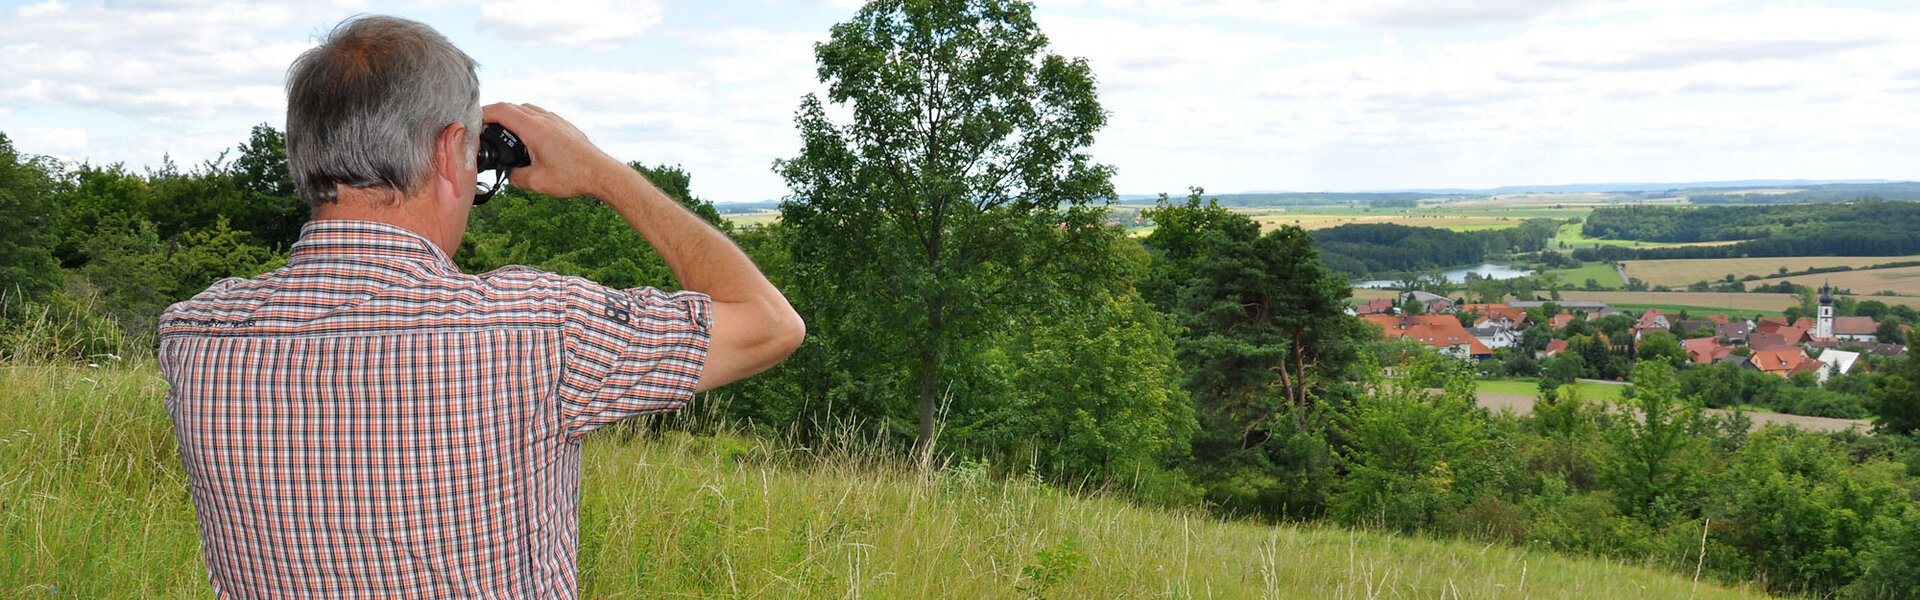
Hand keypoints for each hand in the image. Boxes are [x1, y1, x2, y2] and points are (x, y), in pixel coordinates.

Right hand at [480, 102, 630, 199]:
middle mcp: (545, 119)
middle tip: (485, 129)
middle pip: (512, 107)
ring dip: (512, 116)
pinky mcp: (564, 125)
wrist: (602, 174)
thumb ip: (516, 177)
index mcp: (534, 128)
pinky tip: (527, 137)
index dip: (483, 114)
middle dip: (495, 115)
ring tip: (504, 133)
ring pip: (527, 109)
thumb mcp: (536, 182)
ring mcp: (556, 120)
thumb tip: (510, 174)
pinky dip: (528, 120)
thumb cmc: (573, 176)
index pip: (501, 110)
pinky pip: (540, 115)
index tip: (473, 122)